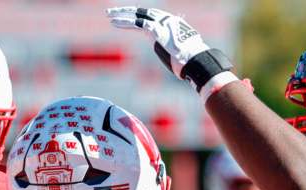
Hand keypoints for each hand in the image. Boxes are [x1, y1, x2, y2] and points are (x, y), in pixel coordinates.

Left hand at [106, 6, 233, 93]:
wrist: (196, 61)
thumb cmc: (192, 62)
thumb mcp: (185, 52)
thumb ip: (178, 50)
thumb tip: (179, 58)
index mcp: (175, 24)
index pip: (155, 16)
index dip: (142, 17)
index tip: (132, 18)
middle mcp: (168, 20)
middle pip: (145, 12)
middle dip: (129, 11)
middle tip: (115, 12)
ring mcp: (162, 24)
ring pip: (138, 15)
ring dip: (122, 14)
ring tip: (109, 15)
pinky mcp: (156, 31)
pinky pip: (136, 23)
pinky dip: (123, 22)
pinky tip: (113, 22)